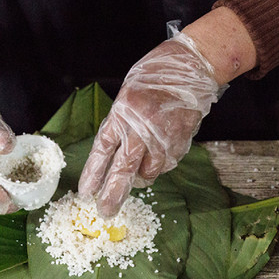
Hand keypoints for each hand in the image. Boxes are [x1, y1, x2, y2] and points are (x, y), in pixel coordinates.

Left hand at [77, 32, 224, 217]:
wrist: (192, 66)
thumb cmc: (155, 77)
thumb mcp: (127, 96)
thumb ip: (120, 124)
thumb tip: (113, 155)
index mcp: (123, 112)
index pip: (103, 149)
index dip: (93, 173)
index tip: (86, 192)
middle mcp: (142, 127)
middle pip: (123, 169)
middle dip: (113, 194)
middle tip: (106, 212)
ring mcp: (164, 137)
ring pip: (148, 172)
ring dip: (140, 178)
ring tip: (138, 174)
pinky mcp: (182, 142)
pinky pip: (166, 164)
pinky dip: (159, 165)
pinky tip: (159, 154)